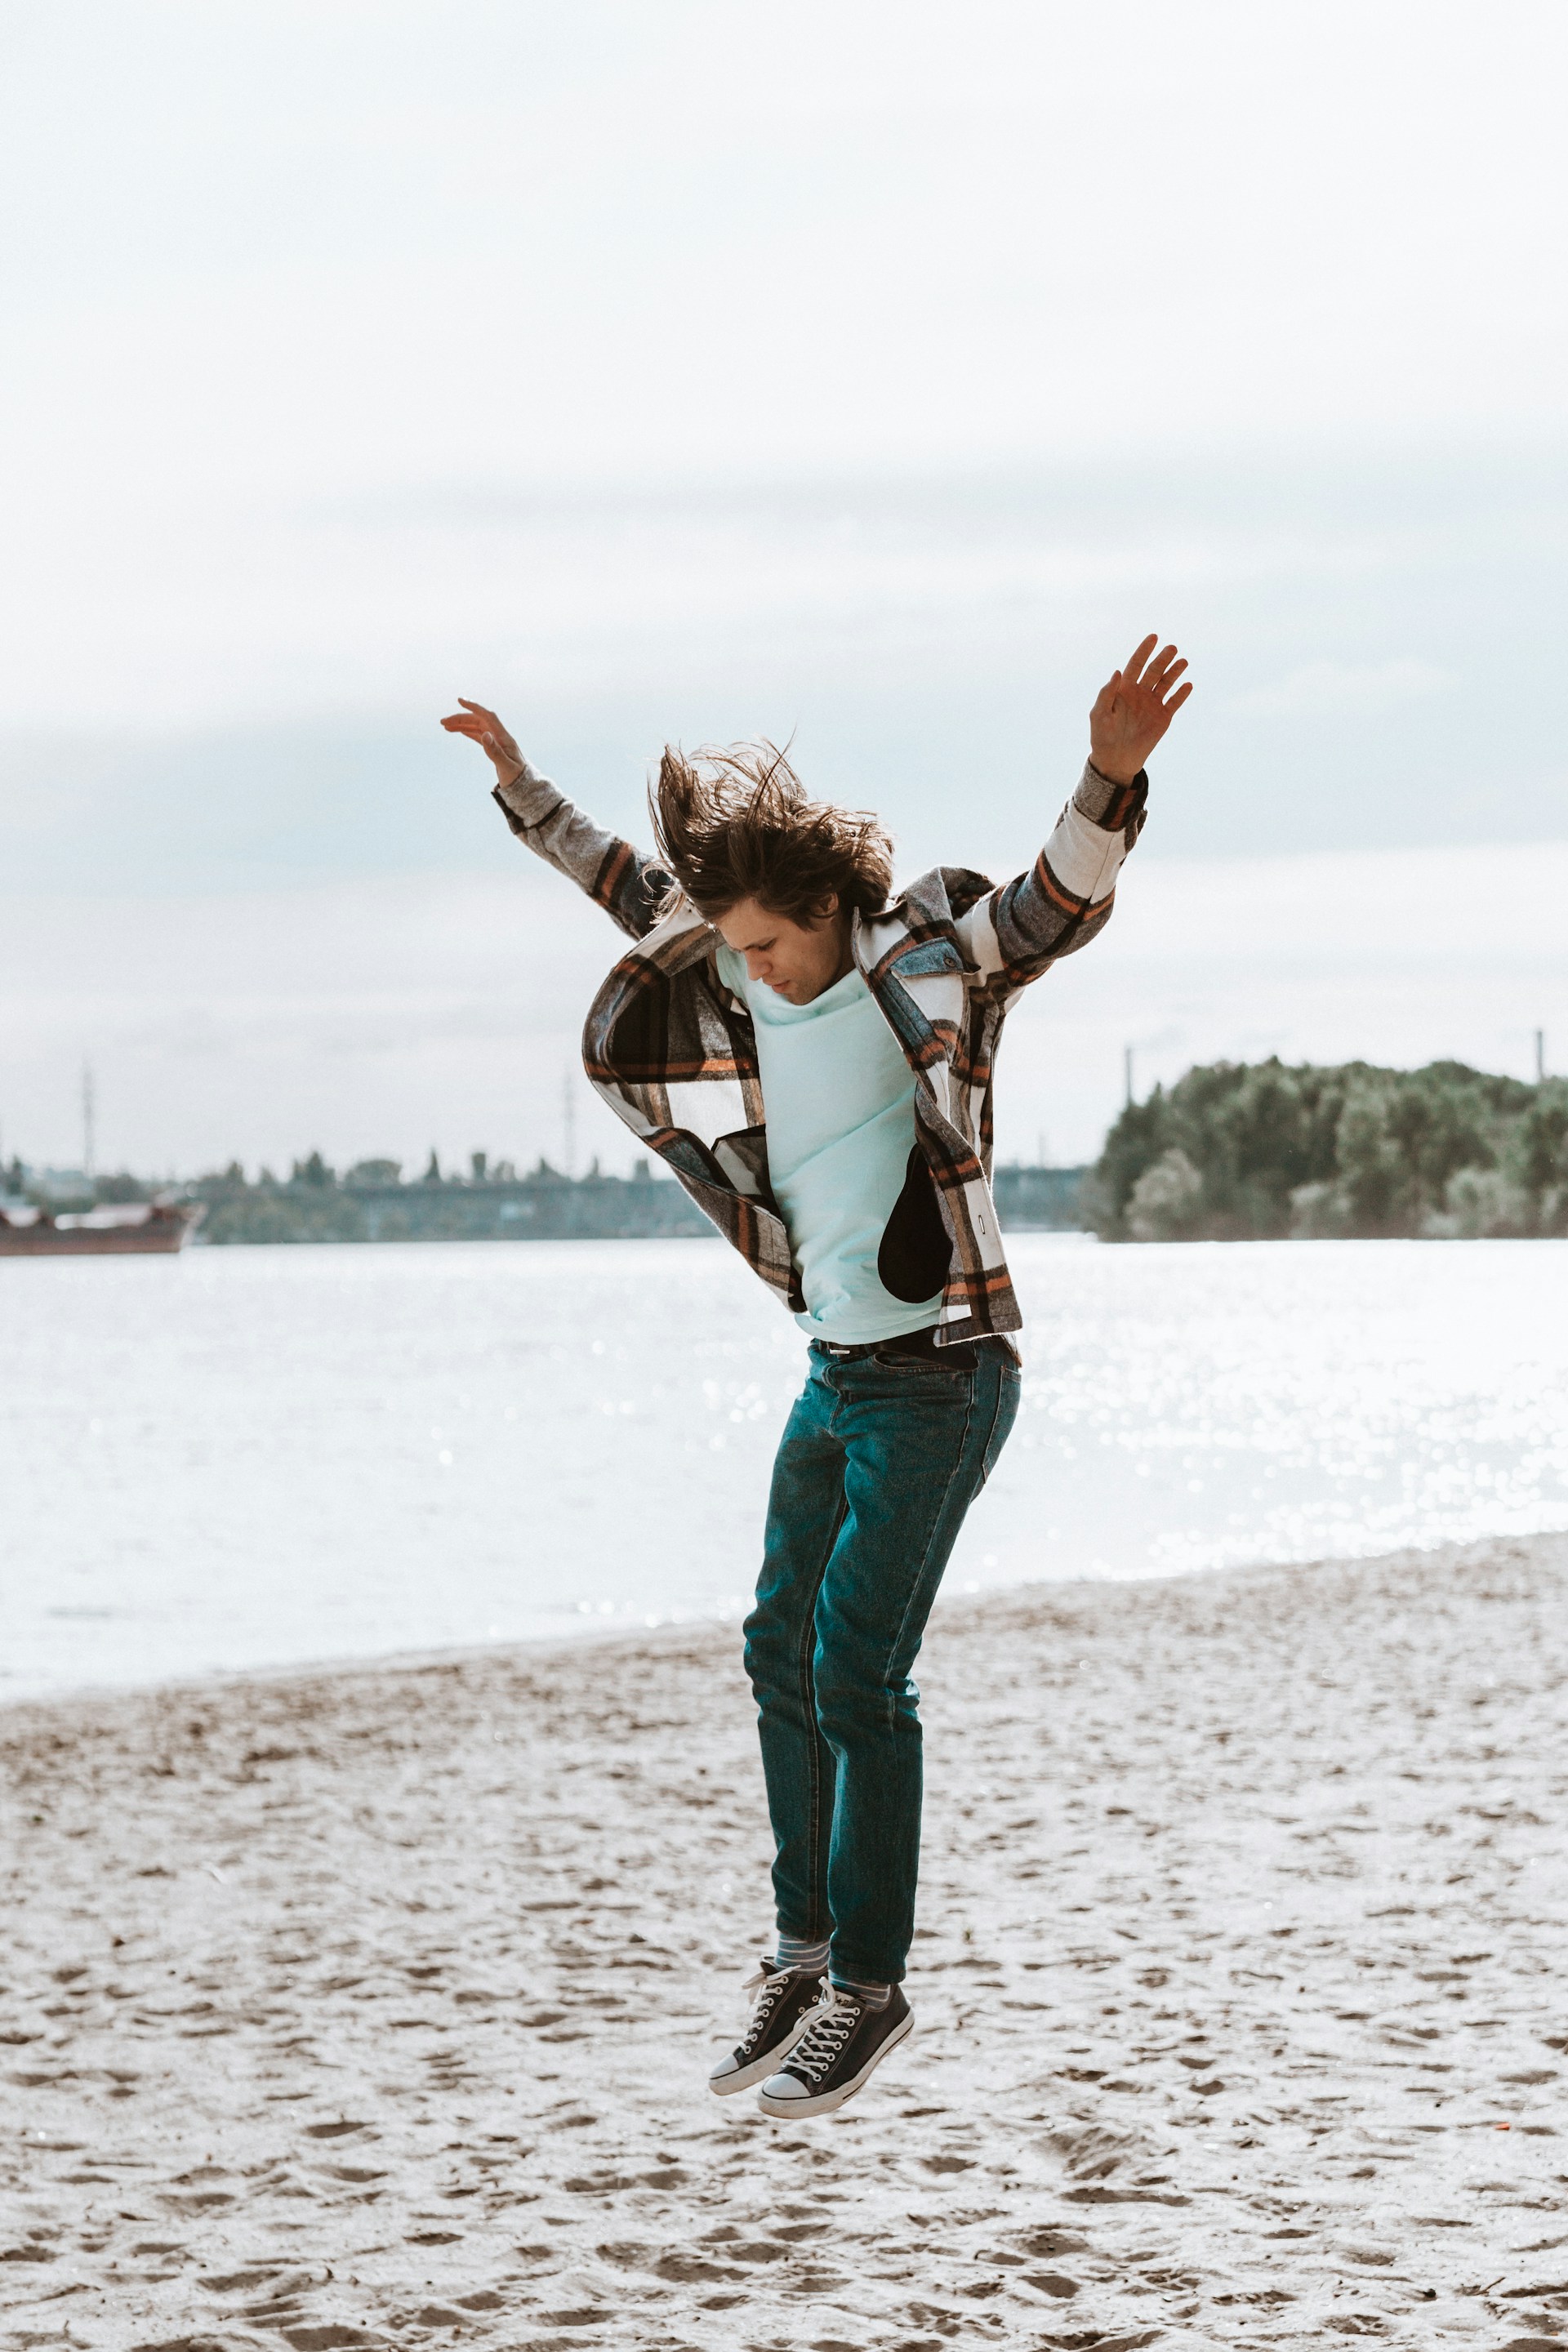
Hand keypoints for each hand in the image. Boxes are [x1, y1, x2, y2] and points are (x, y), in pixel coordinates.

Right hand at [439, 697, 525, 785]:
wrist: (525, 786)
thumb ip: (495, 752)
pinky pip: (479, 736)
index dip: (474, 707)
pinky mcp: (494, 748)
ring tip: (445, 726)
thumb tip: (485, 735)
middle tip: (443, 722)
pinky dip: (468, 732)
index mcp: (504, 738)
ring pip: (476, 728)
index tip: (460, 701)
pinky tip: (459, 731)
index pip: (487, 717)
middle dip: (461, 719)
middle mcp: (500, 736)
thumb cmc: (517, 777)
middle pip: (478, 721)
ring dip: (461, 725)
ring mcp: (497, 742)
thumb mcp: (506, 767)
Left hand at [1089, 635, 1191, 785]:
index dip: (1144, 650)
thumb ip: (1106, 693)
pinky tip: (1188, 685)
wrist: (1116, 759)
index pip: (1136, 664)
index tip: (1154, 637)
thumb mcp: (1100, 714)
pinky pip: (1174, 702)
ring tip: (1183, 661)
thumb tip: (1117, 671)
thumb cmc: (1103, 736)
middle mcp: (1140, 693)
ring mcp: (1152, 704)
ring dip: (1174, 672)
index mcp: (1124, 689)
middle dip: (1163, 659)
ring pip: (1166, 683)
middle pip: (1154, 671)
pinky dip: (1181, 694)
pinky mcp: (1163, 717)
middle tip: (1172, 648)